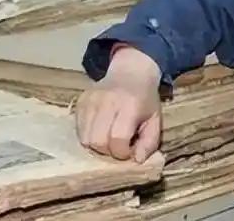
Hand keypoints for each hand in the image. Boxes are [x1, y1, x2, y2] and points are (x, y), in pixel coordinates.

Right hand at [75, 46, 163, 162]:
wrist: (130, 73)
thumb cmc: (145, 100)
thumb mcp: (155, 120)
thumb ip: (150, 142)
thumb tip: (136, 160)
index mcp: (129, 105)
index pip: (118, 139)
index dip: (123, 152)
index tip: (129, 150)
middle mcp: (107, 101)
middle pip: (98, 141)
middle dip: (108, 151)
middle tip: (118, 146)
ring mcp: (90, 101)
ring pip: (85, 138)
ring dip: (97, 146)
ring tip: (109, 139)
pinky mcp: (80, 102)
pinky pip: (78, 130)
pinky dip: (88, 136)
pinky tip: (100, 130)